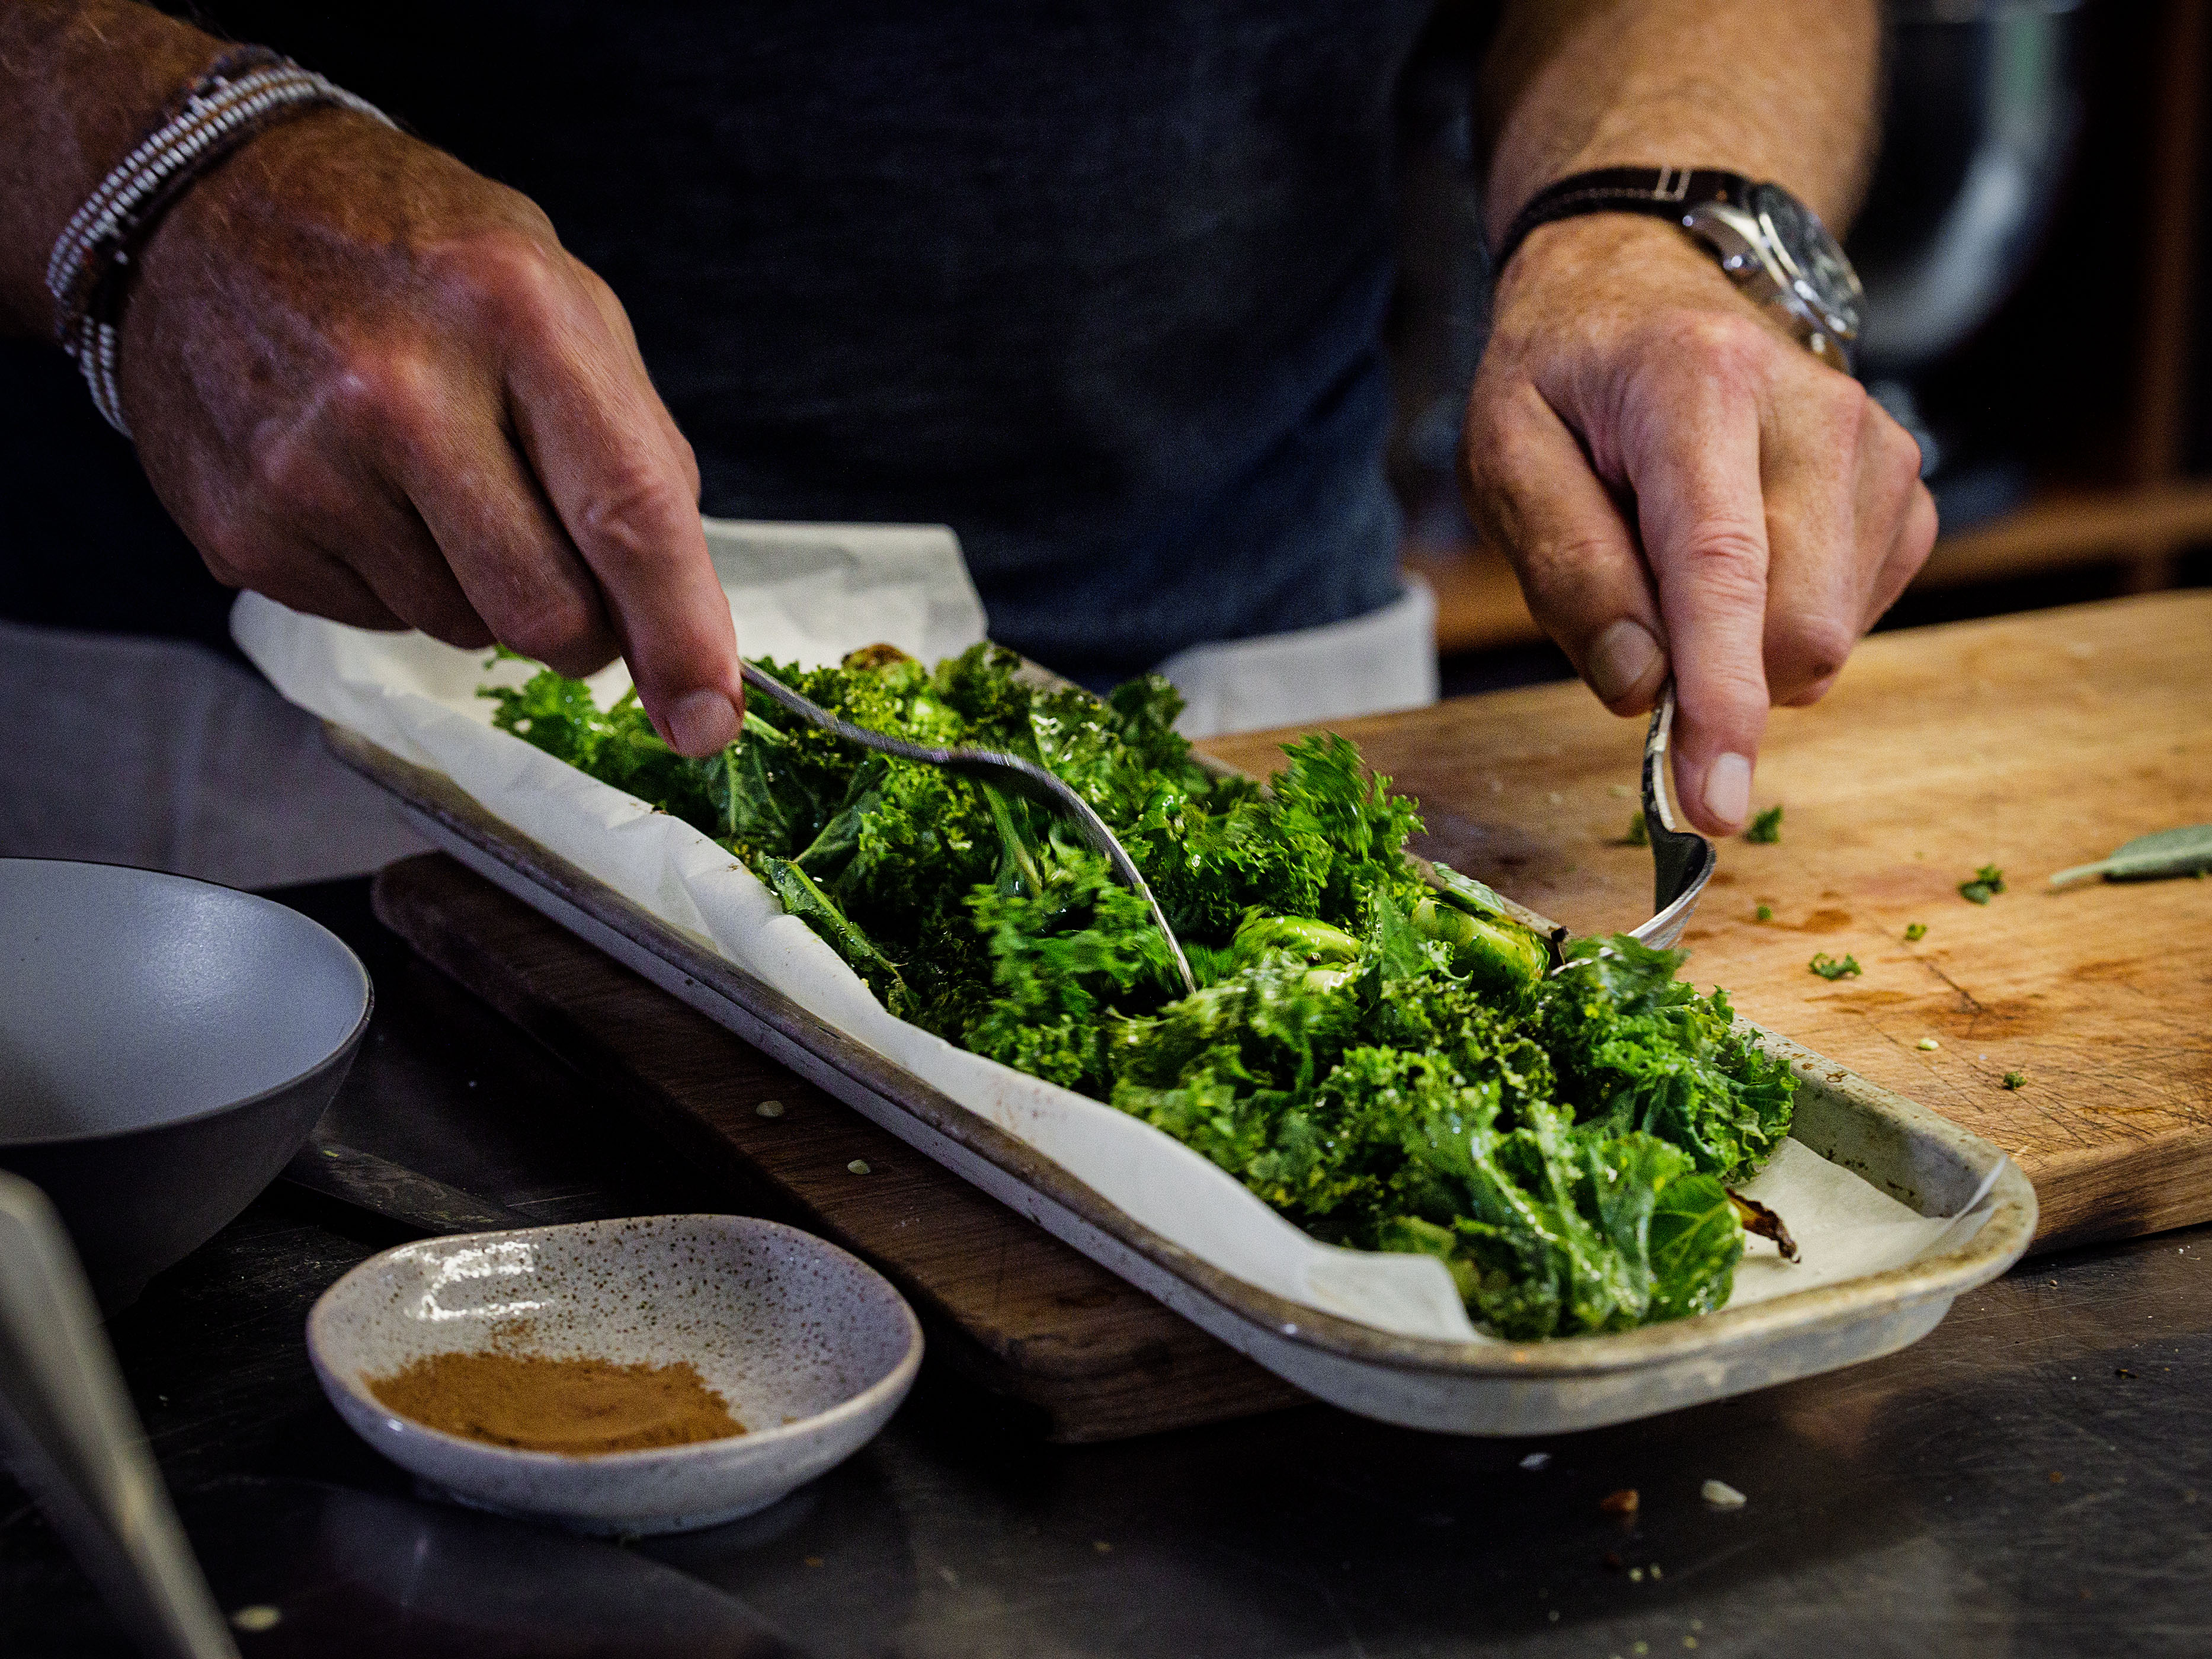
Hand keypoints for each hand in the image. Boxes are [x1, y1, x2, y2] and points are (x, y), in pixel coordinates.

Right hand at [119, 106, 743, 754]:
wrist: (203, 206)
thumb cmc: (416, 259)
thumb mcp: (559, 301)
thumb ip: (638, 455)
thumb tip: (687, 630)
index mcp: (513, 315)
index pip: (627, 514)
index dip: (680, 635)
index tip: (708, 719)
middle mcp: (401, 392)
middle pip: (545, 611)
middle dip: (583, 624)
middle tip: (562, 557)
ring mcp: (306, 466)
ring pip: (465, 629)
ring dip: (480, 586)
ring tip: (431, 474)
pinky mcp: (243, 528)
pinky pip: (379, 619)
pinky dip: (396, 575)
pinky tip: (362, 485)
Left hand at [1460, 214, 1934, 833]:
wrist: (1651, 284)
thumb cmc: (1568, 377)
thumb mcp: (1507, 454)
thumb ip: (1566, 570)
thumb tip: (1640, 689)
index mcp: (1702, 389)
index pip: (1726, 570)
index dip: (1723, 699)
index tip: (1713, 801)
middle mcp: (1817, 414)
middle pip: (1798, 629)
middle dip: (1714, 678)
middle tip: (1636, 624)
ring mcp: (1879, 452)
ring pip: (1826, 641)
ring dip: (1739, 646)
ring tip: (1677, 554)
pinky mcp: (1905, 493)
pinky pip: (1849, 622)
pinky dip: (1778, 625)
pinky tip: (1738, 554)